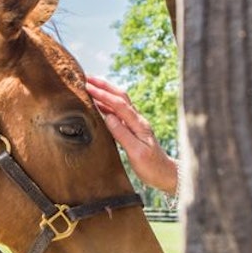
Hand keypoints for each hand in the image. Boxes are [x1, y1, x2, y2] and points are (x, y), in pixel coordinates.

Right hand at [85, 76, 178, 194]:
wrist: (165, 174)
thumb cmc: (152, 167)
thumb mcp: (136, 153)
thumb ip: (122, 134)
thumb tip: (108, 117)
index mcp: (139, 124)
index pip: (119, 104)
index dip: (103, 94)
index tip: (88, 86)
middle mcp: (138, 120)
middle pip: (120, 96)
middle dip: (104, 86)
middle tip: (87, 78)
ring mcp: (136, 123)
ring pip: (119, 102)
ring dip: (105, 92)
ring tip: (90, 85)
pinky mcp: (133, 129)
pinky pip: (118, 112)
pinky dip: (107, 104)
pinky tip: (98, 104)